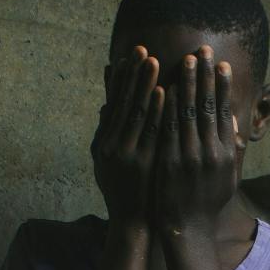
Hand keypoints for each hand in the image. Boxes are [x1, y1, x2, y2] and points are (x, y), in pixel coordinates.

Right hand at [91, 46, 163, 223]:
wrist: (133, 221)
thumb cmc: (121, 189)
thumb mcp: (106, 161)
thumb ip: (107, 132)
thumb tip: (107, 105)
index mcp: (105, 141)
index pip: (114, 103)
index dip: (120, 79)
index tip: (127, 56)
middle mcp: (113, 144)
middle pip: (124, 102)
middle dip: (133, 74)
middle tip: (141, 49)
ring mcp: (130, 153)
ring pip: (138, 113)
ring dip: (145, 85)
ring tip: (152, 61)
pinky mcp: (146, 163)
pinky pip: (154, 132)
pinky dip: (158, 111)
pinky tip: (164, 93)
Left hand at [153, 48, 241, 236]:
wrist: (188, 227)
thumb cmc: (208, 200)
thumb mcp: (228, 176)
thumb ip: (232, 148)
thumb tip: (236, 122)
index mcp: (227, 154)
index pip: (226, 112)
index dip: (223, 86)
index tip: (221, 64)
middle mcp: (211, 153)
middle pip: (209, 106)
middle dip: (205, 76)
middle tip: (202, 51)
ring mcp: (190, 157)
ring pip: (189, 113)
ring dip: (187, 84)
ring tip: (186, 60)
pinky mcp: (170, 162)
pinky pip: (169, 128)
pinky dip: (168, 107)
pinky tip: (167, 87)